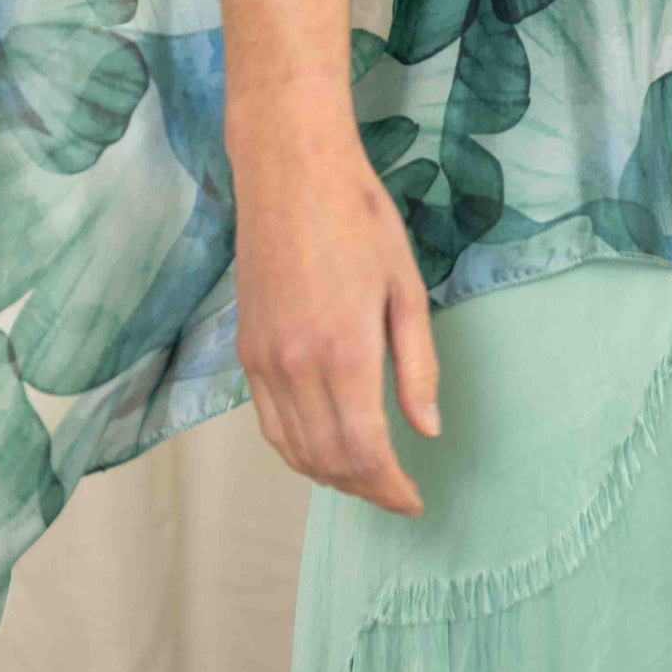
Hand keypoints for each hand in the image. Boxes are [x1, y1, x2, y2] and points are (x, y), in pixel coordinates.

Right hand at [227, 81, 439, 512]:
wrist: (290, 171)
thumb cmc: (360, 218)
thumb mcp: (407, 287)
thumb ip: (417, 365)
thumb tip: (427, 429)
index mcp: (344, 351)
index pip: (364, 451)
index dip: (389, 487)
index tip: (414, 500)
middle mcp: (296, 366)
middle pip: (326, 460)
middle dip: (364, 488)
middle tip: (395, 492)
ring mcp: (263, 361)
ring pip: (291, 449)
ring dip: (328, 476)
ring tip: (365, 477)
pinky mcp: (244, 350)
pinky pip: (267, 422)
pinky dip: (295, 449)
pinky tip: (322, 444)